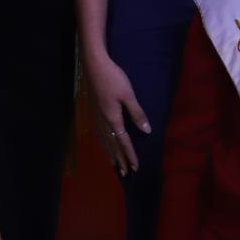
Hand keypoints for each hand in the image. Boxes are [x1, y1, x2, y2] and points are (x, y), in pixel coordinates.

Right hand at [86, 54, 150, 174]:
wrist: (93, 65)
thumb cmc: (114, 78)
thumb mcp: (129, 95)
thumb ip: (137, 114)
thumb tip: (147, 131)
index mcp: (113, 119)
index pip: (123, 142)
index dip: (130, 155)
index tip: (135, 167)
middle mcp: (103, 122)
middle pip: (112, 145)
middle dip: (119, 159)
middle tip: (124, 173)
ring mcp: (96, 117)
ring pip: (103, 141)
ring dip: (110, 154)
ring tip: (114, 164)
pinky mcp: (93, 111)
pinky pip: (98, 134)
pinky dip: (102, 143)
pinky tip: (104, 144)